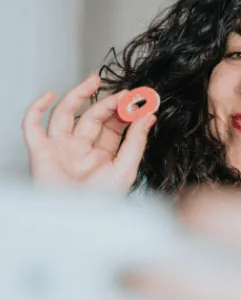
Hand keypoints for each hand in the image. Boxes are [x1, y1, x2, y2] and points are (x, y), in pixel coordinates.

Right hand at [22, 73, 154, 191]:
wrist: (76, 219)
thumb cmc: (100, 203)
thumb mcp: (126, 169)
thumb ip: (137, 141)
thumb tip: (149, 117)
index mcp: (103, 157)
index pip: (114, 127)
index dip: (125, 112)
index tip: (140, 99)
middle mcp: (81, 150)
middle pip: (93, 117)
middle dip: (108, 103)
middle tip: (124, 92)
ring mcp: (60, 148)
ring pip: (66, 114)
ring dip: (78, 95)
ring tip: (95, 80)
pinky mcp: (40, 151)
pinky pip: (32, 125)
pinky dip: (37, 108)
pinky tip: (51, 95)